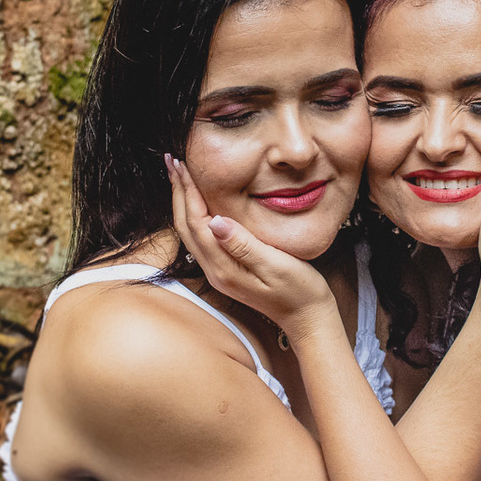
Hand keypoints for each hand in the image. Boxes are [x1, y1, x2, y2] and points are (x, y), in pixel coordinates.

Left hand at [166, 157, 337, 336]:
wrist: (308, 318)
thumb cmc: (299, 291)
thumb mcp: (275, 265)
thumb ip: (244, 245)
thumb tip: (216, 222)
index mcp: (224, 267)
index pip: (197, 222)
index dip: (188, 192)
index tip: (183, 165)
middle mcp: (216, 271)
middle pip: (186, 227)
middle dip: (178, 193)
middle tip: (172, 162)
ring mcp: (220, 272)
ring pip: (191, 233)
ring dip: (183, 203)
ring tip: (180, 178)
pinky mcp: (227, 271)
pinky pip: (202, 239)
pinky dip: (195, 215)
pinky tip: (200, 204)